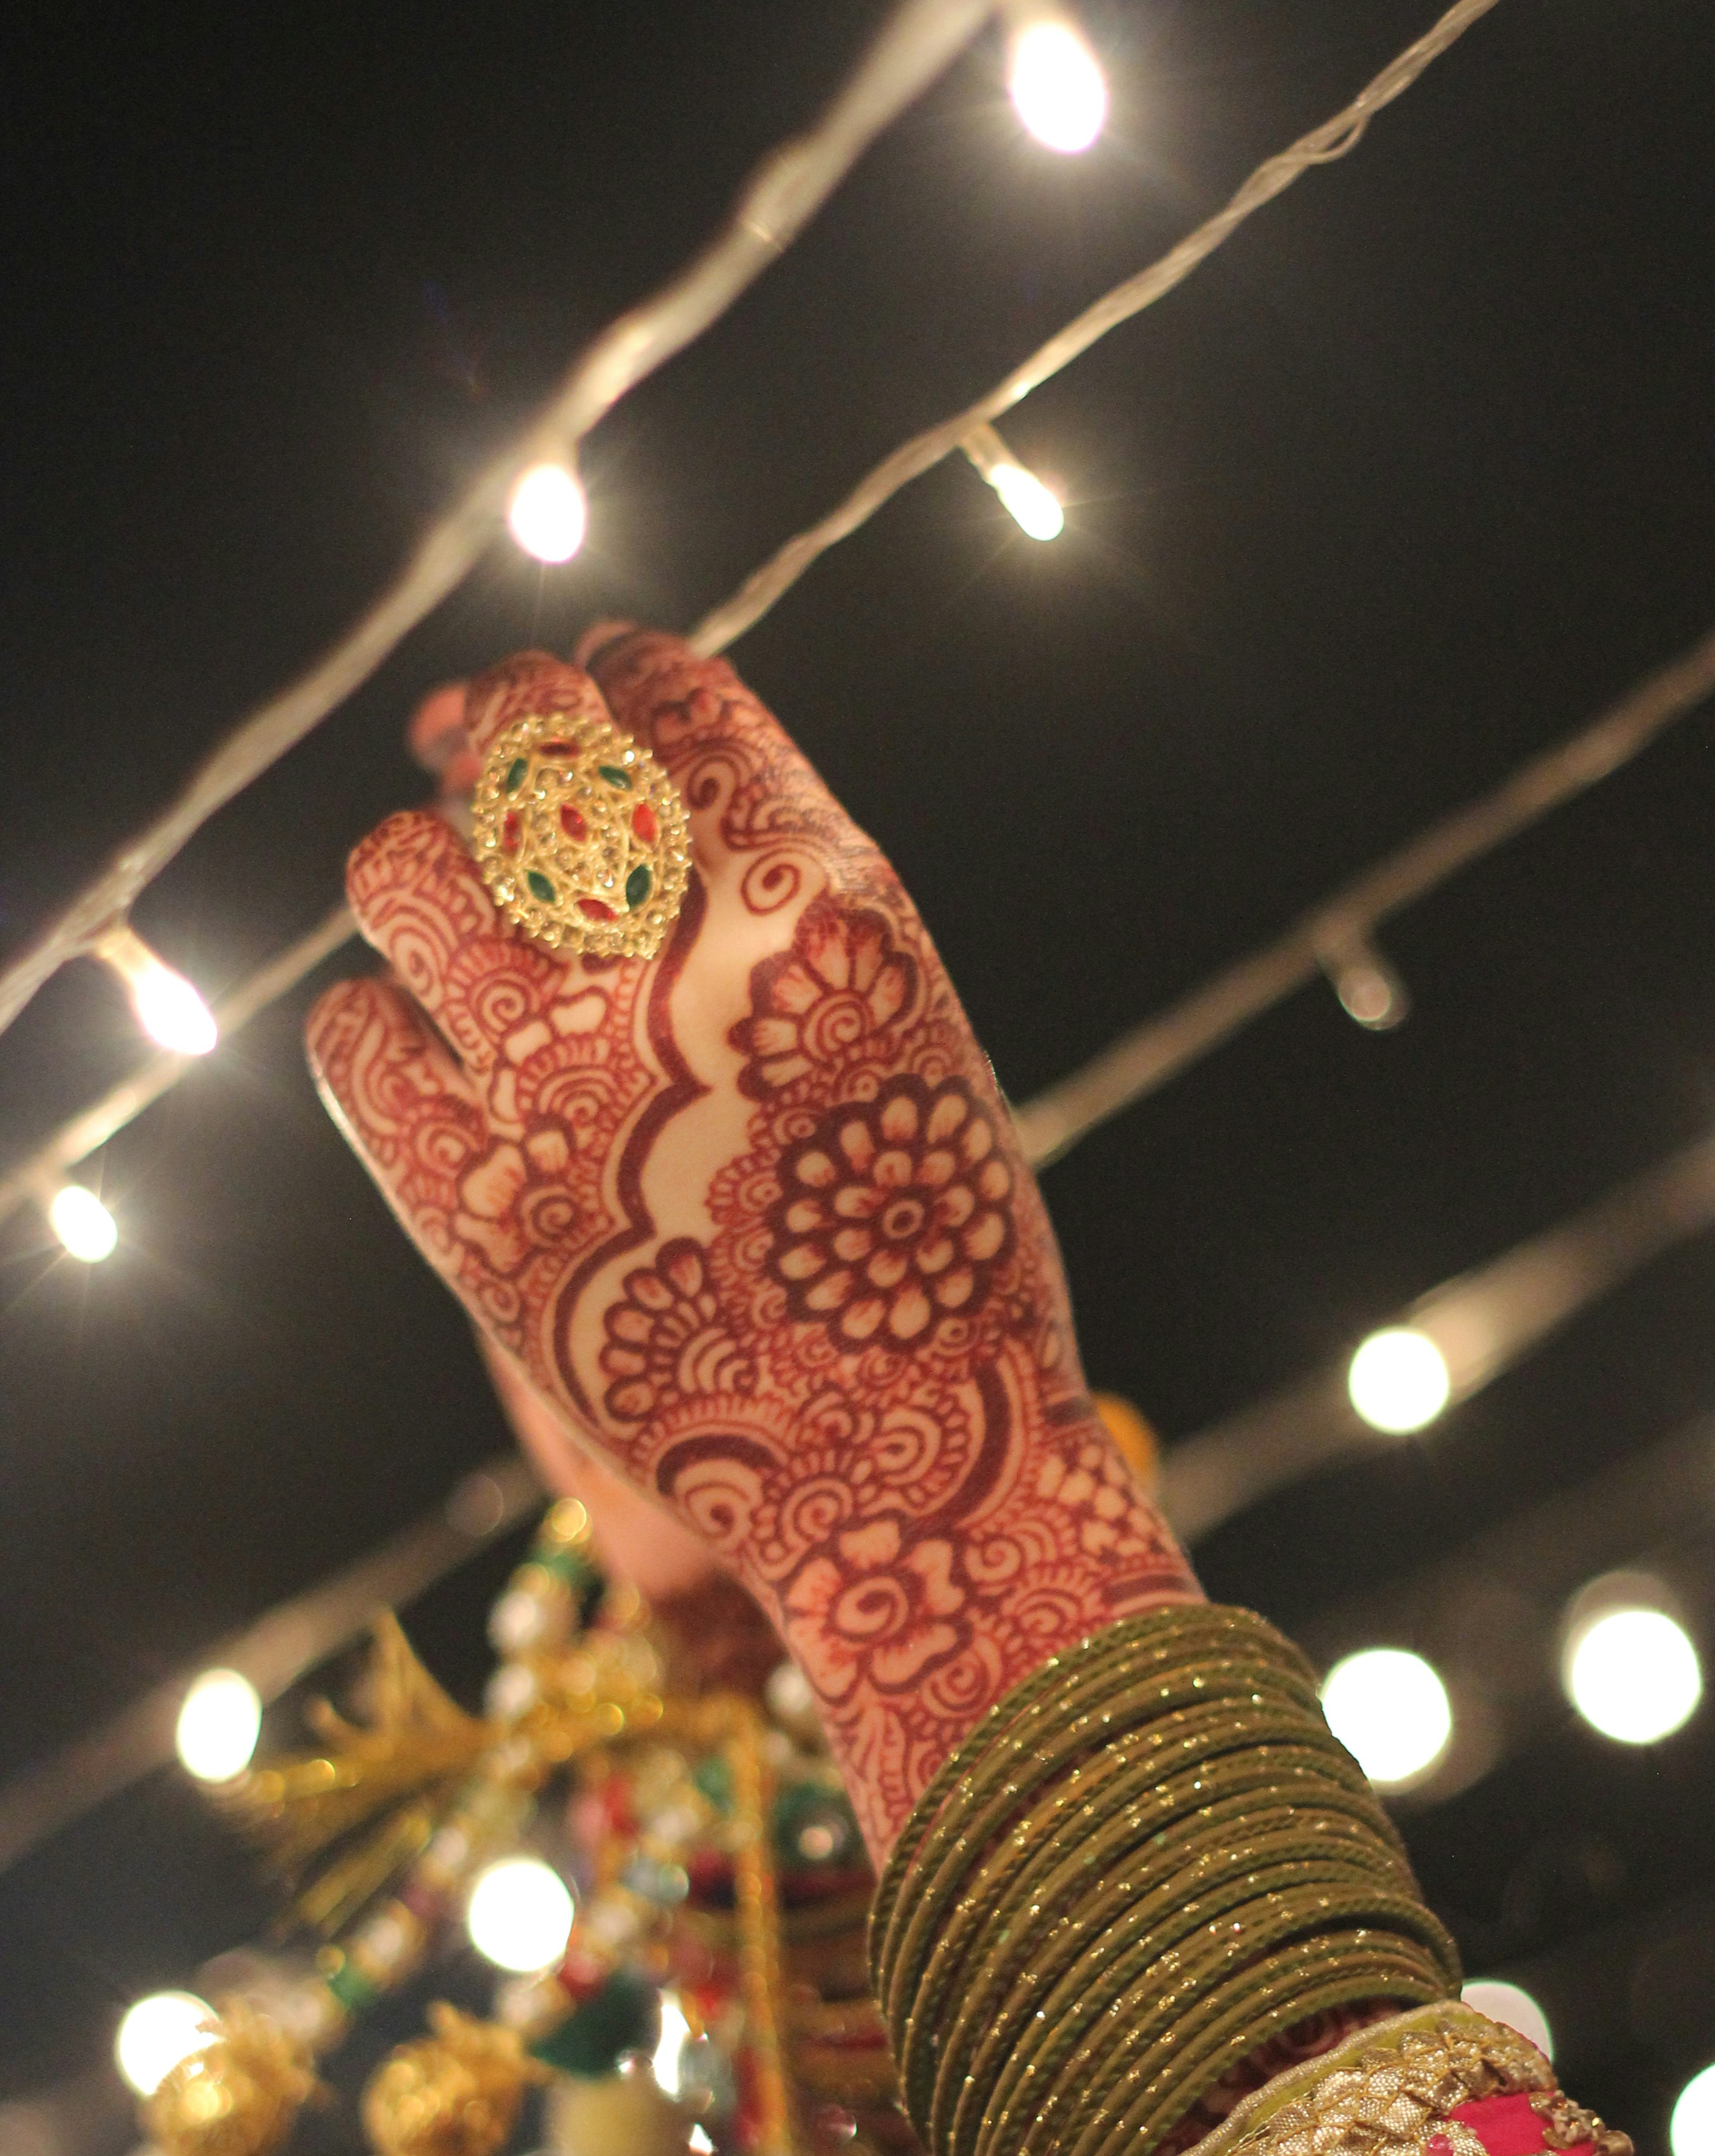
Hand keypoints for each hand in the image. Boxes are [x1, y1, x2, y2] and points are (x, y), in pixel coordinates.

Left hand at [309, 631, 1193, 1846]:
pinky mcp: (465, 1208)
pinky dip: (375, 1024)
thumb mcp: (903, 1025)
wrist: (907, 1479)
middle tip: (493, 750)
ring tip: (460, 914)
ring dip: (425, 866)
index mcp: (821, 908)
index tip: (595, 690)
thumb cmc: (927, 1257)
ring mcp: (555, 1090)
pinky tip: (431, 1055)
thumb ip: (769, 905)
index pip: (668, 698)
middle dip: (502, 729)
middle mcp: (676, 974)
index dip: (615, 676)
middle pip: (522, 747)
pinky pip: (347, 1038)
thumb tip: (601, 799)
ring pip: (400, 871)